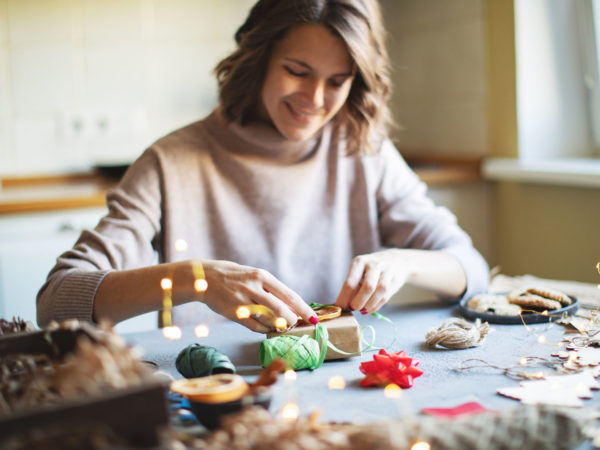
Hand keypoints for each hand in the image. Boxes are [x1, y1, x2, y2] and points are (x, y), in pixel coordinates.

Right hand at [202, 260, 316, 332]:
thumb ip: (270, 289)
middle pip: (282, 309)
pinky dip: (265, 330)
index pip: (290, 295)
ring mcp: (244, 301)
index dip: (304, 309)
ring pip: (270, 319)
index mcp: (262, 276)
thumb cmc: (233, 276)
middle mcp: (254, 288)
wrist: (204, 278)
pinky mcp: (234, 313)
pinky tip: (269, 329)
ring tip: (283, 326)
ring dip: (280, 326)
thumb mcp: (254, 276)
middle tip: (298, 325)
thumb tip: (291, 306)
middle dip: (294, 320)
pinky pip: (255, 326)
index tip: (314, 318)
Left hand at [334, 249, 409, 313]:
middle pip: (367, 287)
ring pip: (380, 291)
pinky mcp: (395, 279)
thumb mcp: (359, 272)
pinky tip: (370, 309)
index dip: (344, 298)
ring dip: (369, 305)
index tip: (340, 307)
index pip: (350, 282)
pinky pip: (386, 295)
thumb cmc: (371, 270)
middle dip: (358, 302)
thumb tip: (342, 305)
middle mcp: (373, 264)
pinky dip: (376, 306)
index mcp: (359, 262)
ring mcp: (387, 271)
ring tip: (362, 310)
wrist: (396, 260)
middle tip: (352, 309)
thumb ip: (352, 287)